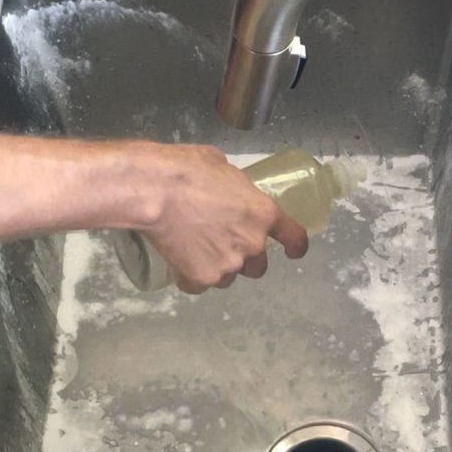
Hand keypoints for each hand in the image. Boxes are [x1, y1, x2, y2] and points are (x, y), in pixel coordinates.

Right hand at [137, 145, 308, 293]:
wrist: (155, 192)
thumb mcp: (219, 166)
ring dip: (216, 268)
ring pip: (228, 278)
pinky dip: (189, 277)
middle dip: (244, 259)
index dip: (296, 246)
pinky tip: (177, 260)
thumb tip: (224, 189)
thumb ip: (232, 186)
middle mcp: (252, 244)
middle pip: (258, 267)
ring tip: (193, 249)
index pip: (294, 237)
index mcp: (263, 214)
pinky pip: (198, 284)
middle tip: (222, 246)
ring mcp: (228, 265)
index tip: (294, 253)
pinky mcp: (202, 279)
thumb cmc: (186, 170)